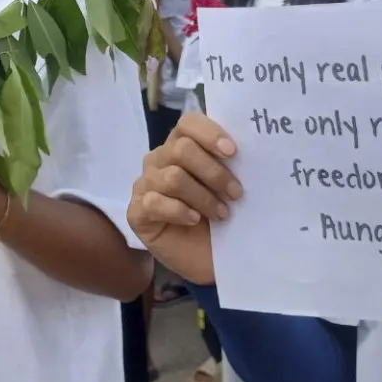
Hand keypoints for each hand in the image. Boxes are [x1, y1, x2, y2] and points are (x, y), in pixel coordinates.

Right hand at [127, 112, 241, 284]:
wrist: (211, 258)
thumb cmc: (220, 216)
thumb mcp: (229, 187)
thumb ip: (229, 164)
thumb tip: (246, 150)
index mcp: (181, 145)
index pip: (188, 123)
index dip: (209, 133)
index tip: (233, 153)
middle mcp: (159, 160)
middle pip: (181, 149)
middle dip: (214, 172)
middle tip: (236, 194)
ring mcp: (145, 185)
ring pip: (172, 177)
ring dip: (203, 197)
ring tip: (222, 214)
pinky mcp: (136, 212)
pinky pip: (154, 202)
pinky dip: (178, 211)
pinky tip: (193, 220)